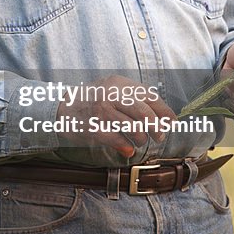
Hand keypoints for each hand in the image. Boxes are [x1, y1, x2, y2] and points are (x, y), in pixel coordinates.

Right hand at [56, 74, 176, 158]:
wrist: (61, 108)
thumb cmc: (92, 100)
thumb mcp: (112, 90)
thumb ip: (135, 99)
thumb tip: (163, 117)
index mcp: (119, 84)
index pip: (149, 96)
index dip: (164, 110)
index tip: (171, 122)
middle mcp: (111, 94)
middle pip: (144, 112)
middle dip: (156, 127)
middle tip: (159, 136)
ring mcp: (101, 110)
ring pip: (133, 127)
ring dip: (142, 138)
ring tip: (140, 141)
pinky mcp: (94, 127)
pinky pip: (118, 140)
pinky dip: (126, 147)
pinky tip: (128, 149)